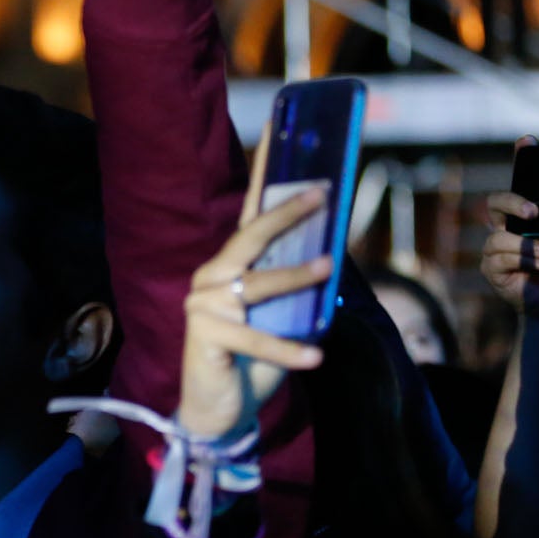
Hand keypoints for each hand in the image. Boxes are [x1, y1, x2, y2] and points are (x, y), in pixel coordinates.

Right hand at [175, 142, 331, 438]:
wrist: (221, 410)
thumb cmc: (255, 359)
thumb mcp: (284, 315)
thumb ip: (298, 287)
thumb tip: (334, 256)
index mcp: (232, 266)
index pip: (251, 210)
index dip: (265, 170)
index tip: (280, 127)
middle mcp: (213, 278)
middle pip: (250, 237)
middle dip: (287, 212)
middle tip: (323, 193)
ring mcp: (204, 306)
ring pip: (254, 285)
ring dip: (294, 277)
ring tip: (327, 270)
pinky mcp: (205, 338)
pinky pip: (252, 339)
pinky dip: (286, 349)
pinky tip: (316, 355)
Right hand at [482, 137, 538, 315]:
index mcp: (528, 220)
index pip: (521, 184)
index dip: (521, 158)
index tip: (527, 140)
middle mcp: (508, 231)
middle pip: (493, 204)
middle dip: (511, 202)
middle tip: (534, 212)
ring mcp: (496, 252)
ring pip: (497, 237)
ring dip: (529, 246)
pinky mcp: (493, 272)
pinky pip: (497, 258)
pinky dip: (523, 259)